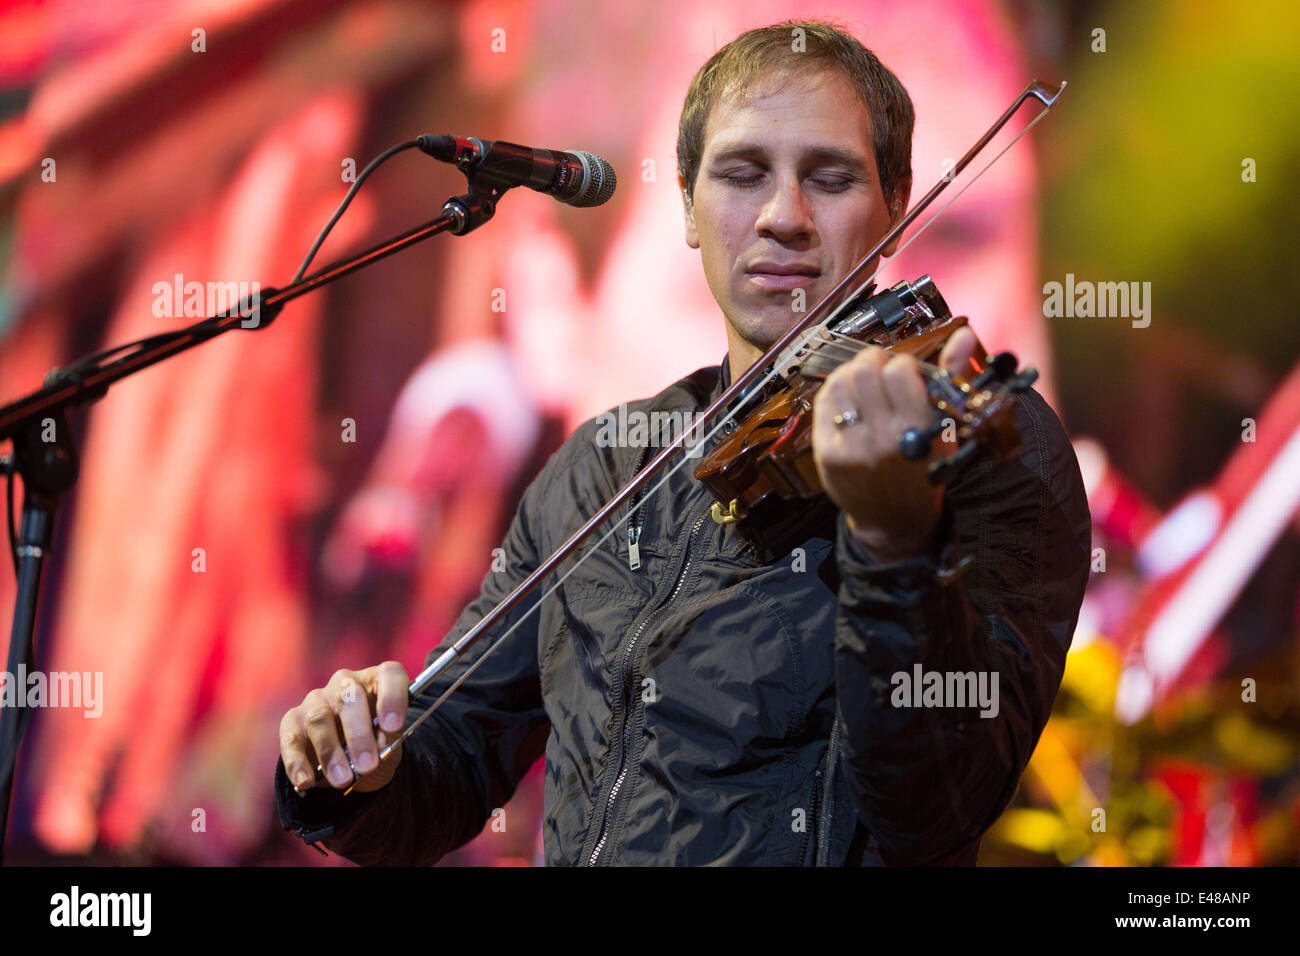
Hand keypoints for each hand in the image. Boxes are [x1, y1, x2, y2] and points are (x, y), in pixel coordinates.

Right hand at [279, 661, 408, 793]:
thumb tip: (377, 744)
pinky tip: (306, 781)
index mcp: (377, 681)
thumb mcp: (390, 742)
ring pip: (319, 719)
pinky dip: (297, 762)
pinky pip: (291, 739)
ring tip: (343, 780)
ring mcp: (317, 699)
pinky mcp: (293, 720)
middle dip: (359, 735)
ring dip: (331, 753)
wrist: (351, 759)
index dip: (392, 698)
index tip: (392, 726)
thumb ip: (387, 739)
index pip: (389, 675)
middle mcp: (345, 684)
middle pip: (349, 698)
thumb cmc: (377, 741)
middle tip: (368, 765)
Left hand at [811, 327, 978, 562]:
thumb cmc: (924, 468)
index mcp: (921, 431)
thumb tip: (964, 335)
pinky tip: (848, 397)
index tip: (905, 373)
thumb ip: (952, 378)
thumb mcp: (946, 428)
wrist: (895, 518)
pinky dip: (835, 391)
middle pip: (867, 372)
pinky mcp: (828, 453)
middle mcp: (886, 439)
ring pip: (841, 382)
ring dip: (852, 373)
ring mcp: (853, 447)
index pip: (901, 372)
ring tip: (863, 381)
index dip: (902, 365)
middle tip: (879, 368)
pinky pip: (824, 403)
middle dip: (874, 361)